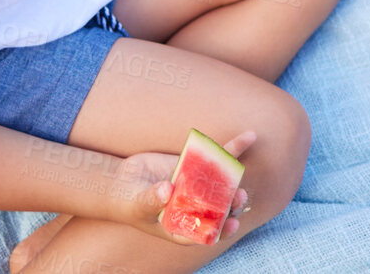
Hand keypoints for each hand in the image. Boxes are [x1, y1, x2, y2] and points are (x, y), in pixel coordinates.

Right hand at [113, 131, 254, 243]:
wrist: (121, 181)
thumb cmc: (128, 202)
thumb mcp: (138, 206)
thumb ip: (151, 201)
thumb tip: (166, 191)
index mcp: (182, 226)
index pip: (205, 232)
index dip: (220, 229)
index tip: (231, 225)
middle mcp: (192, 207)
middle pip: (218, 208)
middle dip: (231, 205)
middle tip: (239, 198)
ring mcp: (194, 186)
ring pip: (220, 183)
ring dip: (233, 180)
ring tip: (241, 174)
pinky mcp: (193, 166)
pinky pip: (215, 158)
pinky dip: (231, 148)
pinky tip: (248, 137)